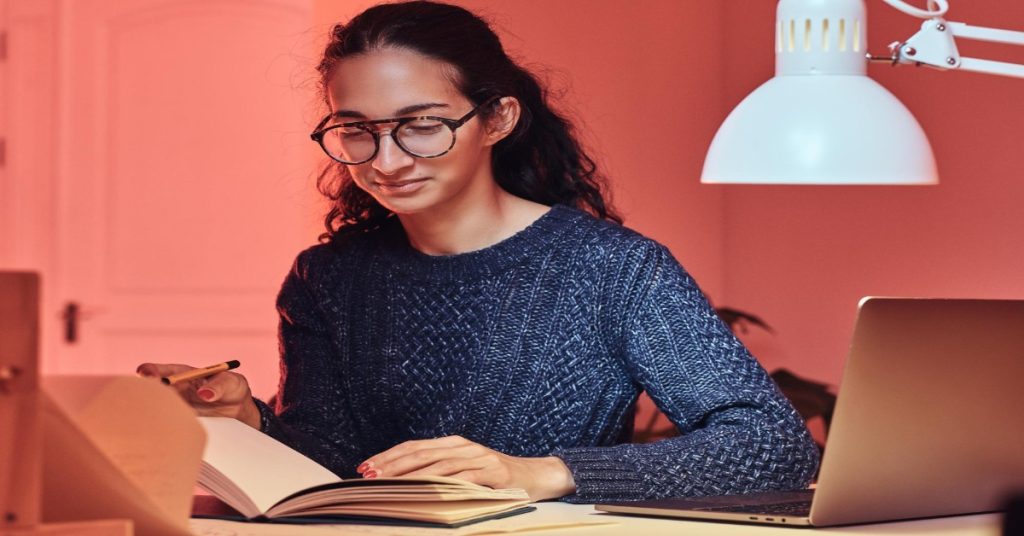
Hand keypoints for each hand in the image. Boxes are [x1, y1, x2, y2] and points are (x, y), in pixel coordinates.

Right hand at [136, 362, 260, 428]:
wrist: (236, 409)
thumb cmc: (231, 388)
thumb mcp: (230, 383)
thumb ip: (219, 387)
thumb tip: (205, 394)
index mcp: (185, 374)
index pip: (164, 371)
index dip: (152, 371)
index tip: (146, 373)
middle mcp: (175, 390)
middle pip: (154, 390)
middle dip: (148, 392)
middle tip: (148, 396)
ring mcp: (175, 406)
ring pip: (157, 408)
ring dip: (153, 410)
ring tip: (155, 412)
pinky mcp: (179, 421)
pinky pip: (168, 423)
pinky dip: (163, 425)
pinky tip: (163, 428)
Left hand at [357, 436, 575, 500]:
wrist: (540, 476)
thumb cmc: (499, 479)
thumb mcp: (468, 472)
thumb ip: (442, 473)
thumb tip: (405, 485)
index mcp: (454, 444)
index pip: (413, 447)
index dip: (388, 456)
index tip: (364, 467)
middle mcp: (463, 446)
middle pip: (419, 452)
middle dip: (390, 464)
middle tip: (368, 475)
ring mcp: (478, 457)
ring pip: (436, 464)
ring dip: (409, 475)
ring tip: (388, 484)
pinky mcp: (492, 473)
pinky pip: (462, 478)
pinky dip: (442, 484)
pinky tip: (425, 490)